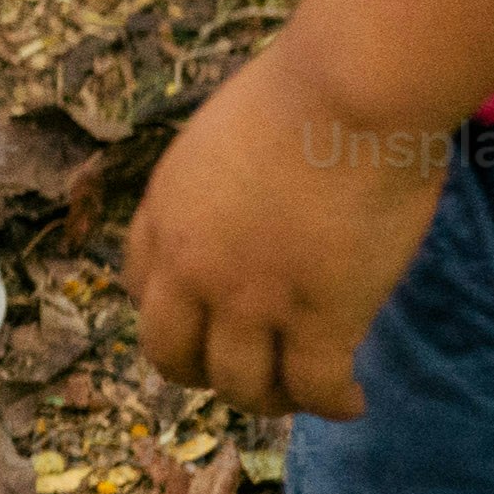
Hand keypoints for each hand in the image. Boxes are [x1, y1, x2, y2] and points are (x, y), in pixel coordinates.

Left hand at [122, 30, 454, 420]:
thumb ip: (221, 183)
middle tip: (244, 374)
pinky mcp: (318, 320)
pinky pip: (314, 389)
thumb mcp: (224, 135)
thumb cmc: (307, 89)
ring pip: (240, 387)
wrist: (351, 89)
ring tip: (300, 393)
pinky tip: (351, 401)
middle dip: (202, 373)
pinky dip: (332, 404)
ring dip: (269, 398)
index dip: (173, 313)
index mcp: (165, 214)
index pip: (141, 288)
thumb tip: (254, 202)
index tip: (205, 320)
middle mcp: (193, 268)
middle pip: (171, 355)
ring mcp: (251, 301)